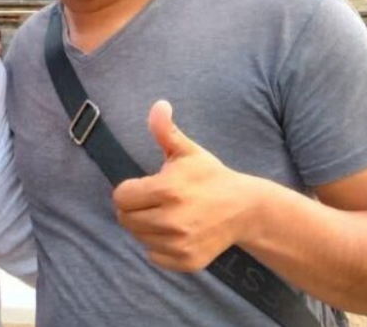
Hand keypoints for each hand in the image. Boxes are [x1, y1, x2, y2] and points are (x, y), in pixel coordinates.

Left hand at [112, 100, 262, 272]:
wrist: (245, 209)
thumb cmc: (210, 176)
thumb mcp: (187, 151)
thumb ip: (166, 130)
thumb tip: (159, 104)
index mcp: (167, 190)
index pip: (121, 197)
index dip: (129, 190)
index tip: (146, 187)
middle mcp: (172, 220)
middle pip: (126, 219)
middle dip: (135, 209)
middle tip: (154, 202)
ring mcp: (180, 243)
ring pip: (139, 238)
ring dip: (146, 227)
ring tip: (167, 215)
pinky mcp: (187, 261)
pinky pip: (154, 256)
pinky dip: (159, 246)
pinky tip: (176, 232)